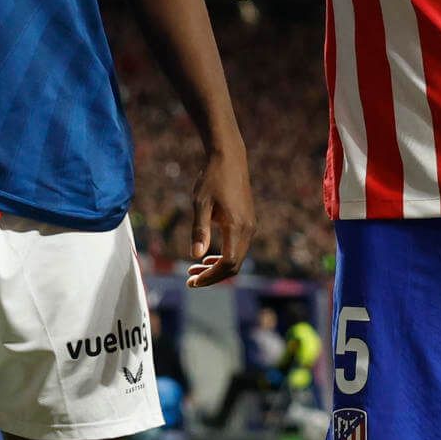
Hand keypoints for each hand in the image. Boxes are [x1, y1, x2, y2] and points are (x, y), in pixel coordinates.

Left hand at [185, 144, 254, 287]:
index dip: (210, 277)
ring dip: (216, 268)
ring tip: (194, 270)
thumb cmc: (212, 178)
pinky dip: (224, 257)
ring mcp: (250, 226)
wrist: (230, 158)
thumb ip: (199, 230)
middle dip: (212, 276)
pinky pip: (238, 248)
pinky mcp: (248, 222)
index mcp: (236, 227)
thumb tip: (195, 256)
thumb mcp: (200, 203)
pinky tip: (207, 257)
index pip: (227, 264)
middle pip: (234, 266)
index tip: (192, 281)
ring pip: (237, 258)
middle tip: (189, 280)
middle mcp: (248, 230)